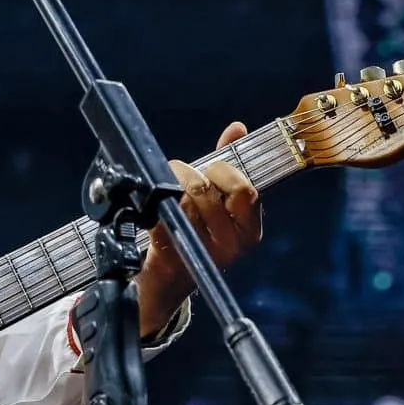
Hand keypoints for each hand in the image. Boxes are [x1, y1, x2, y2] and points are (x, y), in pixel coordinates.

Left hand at [138, 121, 261, 336]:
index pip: (244, 189)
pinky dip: (154, 204)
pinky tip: (154, 208)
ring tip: (165, 192)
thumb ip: (229, 164)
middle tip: (179, 176)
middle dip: (187, 174)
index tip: (210, 173)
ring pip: (181, 200)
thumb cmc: (196, 229)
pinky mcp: (171, 254)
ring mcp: (201, 252)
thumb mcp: (220, 199)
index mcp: (249, 231)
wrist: (170, 276)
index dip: (222, 172)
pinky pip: (161, 215)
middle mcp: (230, 245)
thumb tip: (238, 128)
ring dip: (167, 186)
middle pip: (205, 190)